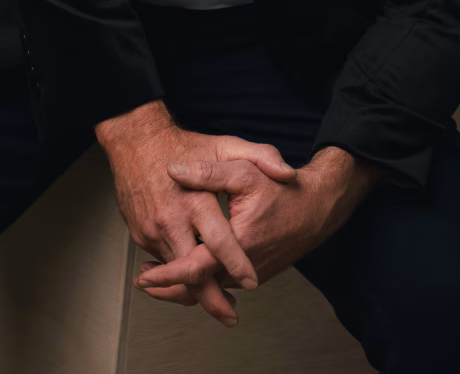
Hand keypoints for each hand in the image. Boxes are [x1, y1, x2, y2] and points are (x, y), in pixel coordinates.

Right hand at [94, 100, 296, 325]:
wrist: (136, 142)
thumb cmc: (183, 144)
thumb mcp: (226, 145)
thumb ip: (261, 156)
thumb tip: (288, 174)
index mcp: (195, 200)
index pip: (218, 241)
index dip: (236, 264)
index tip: (252, 281)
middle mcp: (171, 220)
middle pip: (192, 270)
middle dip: (212, 298)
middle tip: (231, 316)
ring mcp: (153, 230)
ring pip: (177, 270)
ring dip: (194, 289)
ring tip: (217, 303)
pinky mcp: (141, 235)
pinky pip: (164, 260)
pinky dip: (179, 271)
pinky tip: (193, 276)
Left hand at [134, 146, 383, 300]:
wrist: (316, 208)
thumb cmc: (281, 188)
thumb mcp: (244, 170)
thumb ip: (208, 172)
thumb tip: (174, 169)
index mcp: (239, 243)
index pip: (196, 268)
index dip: (167, 275)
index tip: (145, 278)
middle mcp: (244, 267)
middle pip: (199, 289)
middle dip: (168, 288)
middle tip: (143, 282)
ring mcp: (250, 274)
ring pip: (211, 289)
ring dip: (183, 286)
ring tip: (155, 278)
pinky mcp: (253, 274)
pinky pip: (222, 283)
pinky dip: (202, 280)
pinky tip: (185, 269)